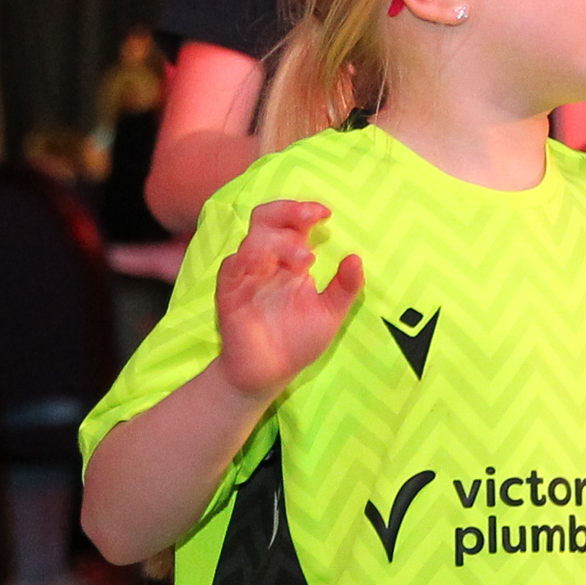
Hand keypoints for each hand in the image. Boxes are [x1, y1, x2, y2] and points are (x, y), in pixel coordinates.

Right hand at [212, 199, 364, 401]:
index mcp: (290, 260)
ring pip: (252, 240)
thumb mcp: (330, 314)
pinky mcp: (229, 293)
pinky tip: (265, 264)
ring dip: (278, 242)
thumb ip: (345, 288)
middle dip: (287, 210)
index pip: (292, 223)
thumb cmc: (297, 341)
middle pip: (266, 219)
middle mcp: (267, 262)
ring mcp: (246, 276)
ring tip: (305, 260)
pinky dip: (246, 259)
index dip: (305, 211)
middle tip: (309, 216)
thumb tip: (356, 257)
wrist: (269, 374)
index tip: (325, 213)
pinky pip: (231, 267)